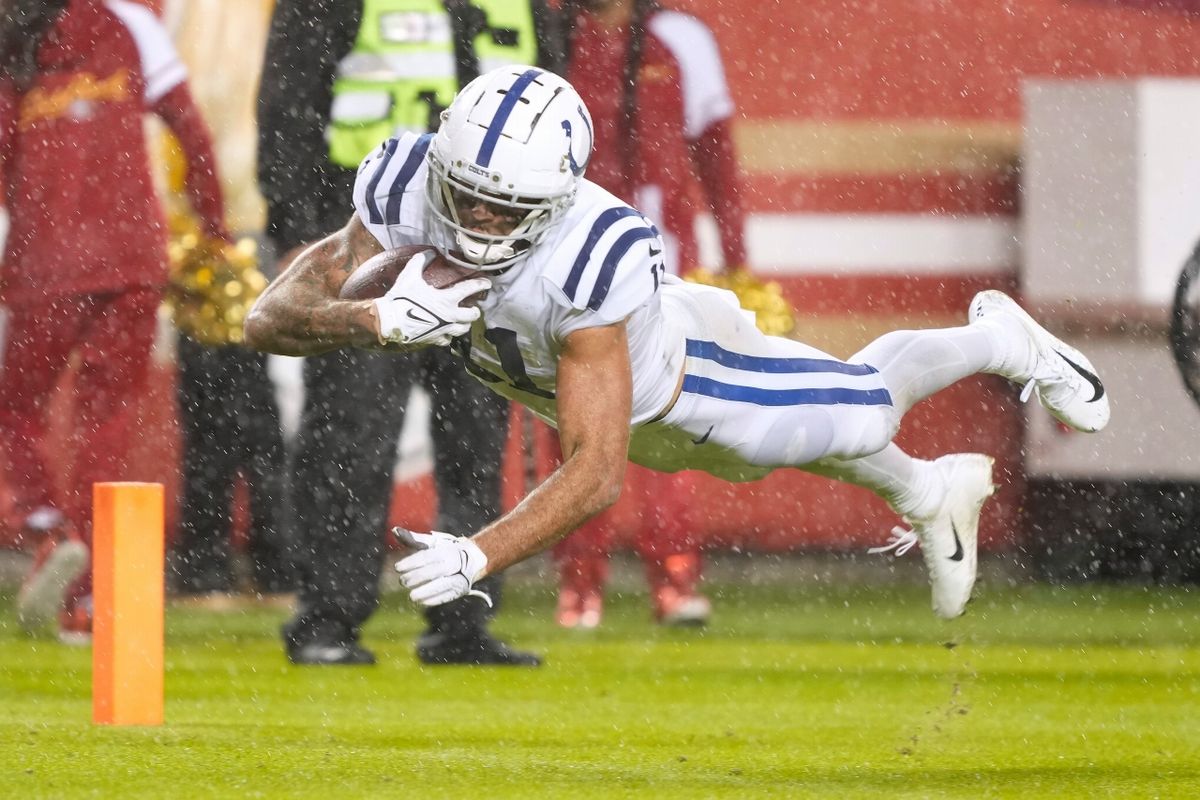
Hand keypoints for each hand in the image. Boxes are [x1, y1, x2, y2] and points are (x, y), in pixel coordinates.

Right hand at [373, 251, 490, 346]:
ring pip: (462, 330)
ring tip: (463, 321)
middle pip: (471, 316)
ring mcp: (444, 329)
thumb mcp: (410, 275)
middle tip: (473, 308)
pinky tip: (446, 333)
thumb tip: (429, 252)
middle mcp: (450, 315)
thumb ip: (420, 261)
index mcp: (447, 299)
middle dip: (475, 311)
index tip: (488, 283)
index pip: (469, 289)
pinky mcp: (435, 338)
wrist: (391, 320)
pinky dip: (448, 336)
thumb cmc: (402, 297)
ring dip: (464, 324)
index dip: (480, 285)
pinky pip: (447, 340)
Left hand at [393, 528, 488, 606]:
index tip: (397, 568)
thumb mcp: (431, 543)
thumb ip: (413, 539)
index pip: (428, 556)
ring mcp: (460, 577)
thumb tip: (394, 530)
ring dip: (426, 591)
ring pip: (443, 585)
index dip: (412, 562)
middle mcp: (455, 563)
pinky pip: (448, 596)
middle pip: (435, 571)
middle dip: (417, 577)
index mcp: (447, 549)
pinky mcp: (461, 590)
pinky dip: (434, 599)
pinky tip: (421, 601)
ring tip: (411, 596)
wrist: (474, 558)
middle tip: (402, 581)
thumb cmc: (445, 550)